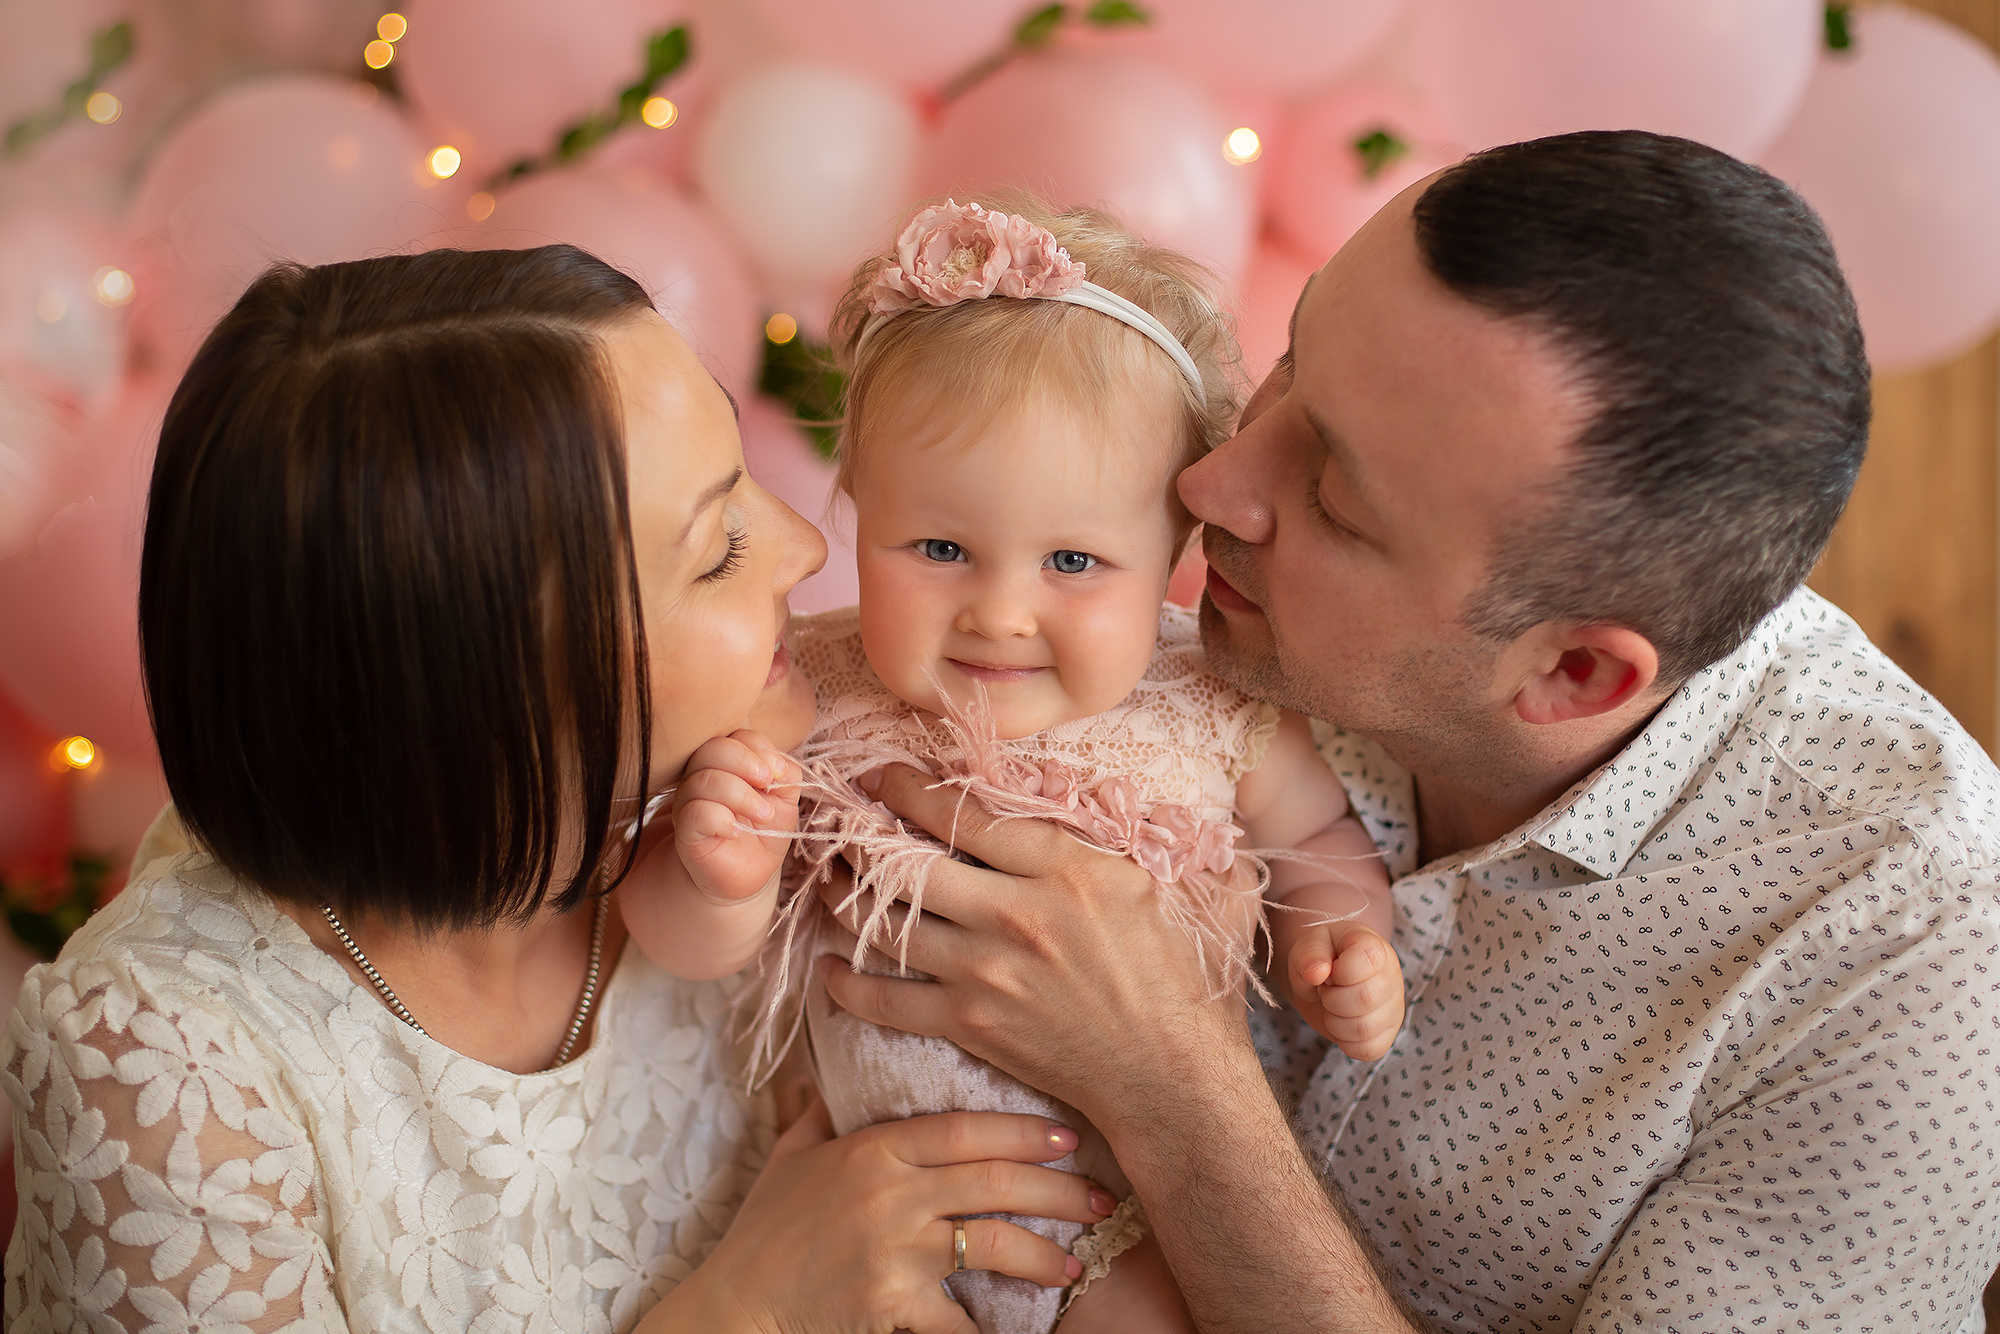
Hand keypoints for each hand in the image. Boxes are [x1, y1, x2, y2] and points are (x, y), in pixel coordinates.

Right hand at [672, 729, 800, 902]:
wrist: (746, 874)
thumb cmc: (763, 831)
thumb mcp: (784, 799)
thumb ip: (785, 774)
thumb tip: (779, 764)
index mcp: (727, 762)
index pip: (736, 736)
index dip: (758, 748)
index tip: (777, 773)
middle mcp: (702, 775)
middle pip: (714, 749)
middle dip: (746, 763)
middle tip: (768, 785)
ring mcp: (689, 801)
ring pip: (705, 780)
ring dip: (742, 796)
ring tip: (764, 816)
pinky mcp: (685, 829)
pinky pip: (696, 812)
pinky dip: (721, 819)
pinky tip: (735, 831)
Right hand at [673, 1102, 1113, 1333]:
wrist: (736, 1307)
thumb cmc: (763, 1233)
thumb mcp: (791, 1158)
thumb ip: (823, 1114)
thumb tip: (837, 1074)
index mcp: (873, 1149)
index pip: (966, 1129)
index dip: (1023, 1132)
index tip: (1068, 1138)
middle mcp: (890, 1193)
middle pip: (995, 1181)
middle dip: (1058, 1190)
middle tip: (1101, 1199)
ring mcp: (893, 1251)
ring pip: (992, 1243)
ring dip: (1043, 1256)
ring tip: (1071, 1265)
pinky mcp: (890, 1304)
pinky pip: (959, 1320)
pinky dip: (994, 1329)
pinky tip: (1023, 1331)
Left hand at [816, 765, 1254, 1133]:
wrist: (1173, 1078)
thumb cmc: (1184, 980)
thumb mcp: (1178, 885)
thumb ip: (1149, 832)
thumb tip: (1136, 786)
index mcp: (1069, 869)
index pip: (968, 814)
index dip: (912, 789)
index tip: (883, 777)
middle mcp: (1017, 914)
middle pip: (909, 861)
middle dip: (861, 834)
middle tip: (839, 819)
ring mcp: (985, 972)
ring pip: (886, 923)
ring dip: (844, 897)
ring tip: (826, 877)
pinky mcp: (969, 1024)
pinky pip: (884, 999)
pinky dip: (847, 982)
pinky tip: (829, 965)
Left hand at [1281, 918, 1403, 1060]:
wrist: (1325, 974)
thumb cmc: (1322, 956)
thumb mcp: (1309, 945)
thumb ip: (1310, 953)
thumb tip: (1316, 973)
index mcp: (1375, 948)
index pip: (1367, 961)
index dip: (1338, 972)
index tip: (1329, 970)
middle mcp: (1392, 977)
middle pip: (1365, 999)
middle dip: (1332, 998)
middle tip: (1326, 990)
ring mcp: (1394, 1008)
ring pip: (1365, 1029)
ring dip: (1335, 1022)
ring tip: (1333, 1006)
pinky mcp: (1388, 1034)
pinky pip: (1369, 1050)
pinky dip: (1346, 1042)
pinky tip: (1341, 1023)